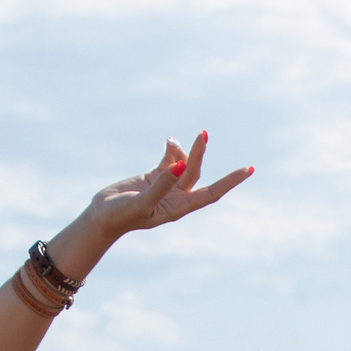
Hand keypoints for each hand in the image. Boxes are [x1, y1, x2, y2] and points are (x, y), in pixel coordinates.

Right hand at [83, 132, 254, 239]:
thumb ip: (161, 184)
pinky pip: (170, 160)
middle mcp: (177, 197)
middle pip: (196, 172)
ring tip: (169, 142)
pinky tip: (169, 141)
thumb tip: (181, 165)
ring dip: (181, 150)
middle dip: (199, 153)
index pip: (212, 193)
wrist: (101, 216)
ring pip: (184, 163)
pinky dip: (171, 150)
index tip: (248, 169)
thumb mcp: (142, 202)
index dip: (230, 182)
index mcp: (179, 208)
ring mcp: (166, 186)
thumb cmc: (121, 215)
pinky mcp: (154, 176)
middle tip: (203, 133)